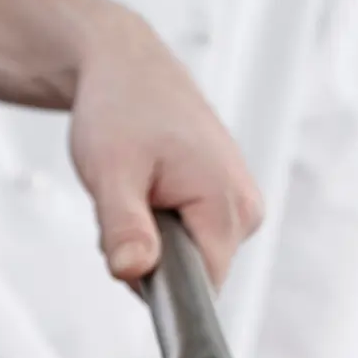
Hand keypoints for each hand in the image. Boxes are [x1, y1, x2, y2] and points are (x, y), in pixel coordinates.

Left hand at [68, 8, 262, 286]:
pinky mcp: (227, 200)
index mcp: (228, 203)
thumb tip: (134, 272)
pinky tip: (150, 189)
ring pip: (190, 259)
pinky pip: (191, 238)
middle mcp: (246, 208)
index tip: (128, 250)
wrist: (128, 68)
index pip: (203, 290)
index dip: (158, 286)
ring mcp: (239, 203)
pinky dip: (161, 225)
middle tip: (125, 205)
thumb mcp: (111, 171)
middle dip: (150, 257)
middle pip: (195, 276)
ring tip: (136, 190)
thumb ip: (124, 226)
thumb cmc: (122, 108)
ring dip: (153, 240)